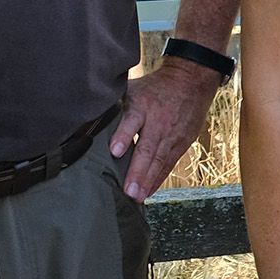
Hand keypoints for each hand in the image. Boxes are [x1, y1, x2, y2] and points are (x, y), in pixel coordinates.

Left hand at [111, 59, 224, 200]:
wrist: (190, 82)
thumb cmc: (155, 88)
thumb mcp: (134, 89)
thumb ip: (117, 106)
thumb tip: (89, 121)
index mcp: (143, 106)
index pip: (132, 121)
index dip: (124, 136)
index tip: (115, 151)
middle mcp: (159, 122)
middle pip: (148, 149)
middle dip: (138, 171)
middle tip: (129, 191)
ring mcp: (173, 135)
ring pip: (160, 161)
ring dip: (148, 180)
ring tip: (138, 196)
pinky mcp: (182, 143)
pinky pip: (169, 164)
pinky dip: (158, 178)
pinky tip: (148, 191)